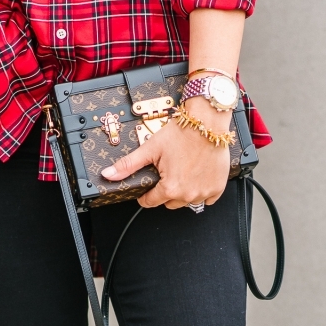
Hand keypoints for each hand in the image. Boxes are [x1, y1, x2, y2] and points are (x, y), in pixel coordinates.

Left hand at [101, 97, 232, 209]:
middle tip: (168, 172)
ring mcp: (204, 193)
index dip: (146, 195)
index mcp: (170, 188)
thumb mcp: (150, 148)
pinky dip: (202, 190)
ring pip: (188, 202)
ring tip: (184, 171)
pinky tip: (198, 175)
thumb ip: (128, 165)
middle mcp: (188, 195)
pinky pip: (207, 198)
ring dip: (184, 191)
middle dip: (166, 191)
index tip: (148, 187)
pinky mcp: (217, 188)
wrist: (207, 122)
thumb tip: (108, 175)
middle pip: (169, 203)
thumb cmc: (182, 133)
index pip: (150, 202)